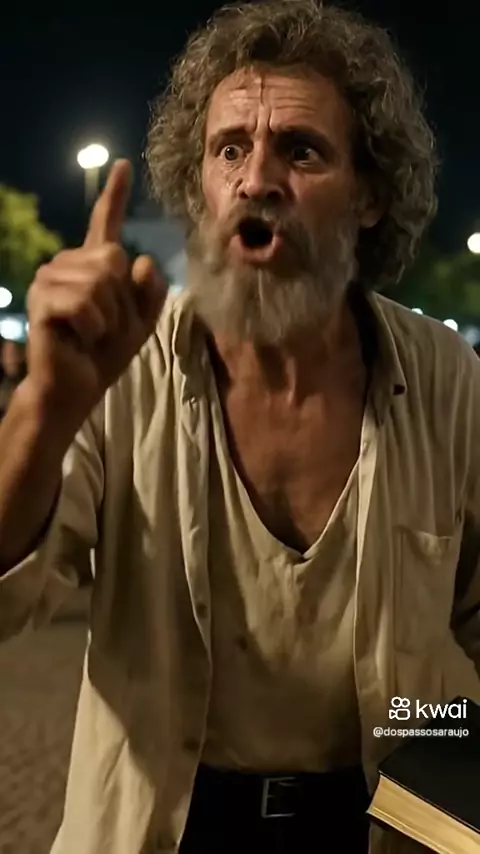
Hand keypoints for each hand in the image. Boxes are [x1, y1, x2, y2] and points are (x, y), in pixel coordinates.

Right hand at [26, 160, 166, 428]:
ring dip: (108, 318)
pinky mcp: (42, 300)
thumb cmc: (104, 355)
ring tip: (91, 334)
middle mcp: (68, 265)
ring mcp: (51, 279)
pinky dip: (94, 327)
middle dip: (122, 302)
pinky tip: (80, 339)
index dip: (115, 195)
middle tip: (105, 328)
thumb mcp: (142, 323)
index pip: (105, 224)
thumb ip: (151, 292)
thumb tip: (143, 260)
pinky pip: (86, 303)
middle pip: (114, 259)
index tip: (125, 164)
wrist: (76, 387)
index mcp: (93, 267)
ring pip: (101, 281)